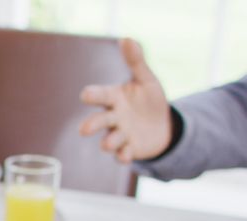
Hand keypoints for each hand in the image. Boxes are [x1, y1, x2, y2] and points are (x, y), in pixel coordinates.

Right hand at [79, 39, 172, 162]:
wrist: (163, 126)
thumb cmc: (148, 101)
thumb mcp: (146, 80)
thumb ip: (135, 62)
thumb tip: (126, 39)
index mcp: (114, 99)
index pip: (100, 95)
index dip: (92, 95)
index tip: (85, 95)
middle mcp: (113, 117)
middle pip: (98, 121)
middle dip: (92, 125)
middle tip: (84, 129)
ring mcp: (120, 134)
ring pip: (109, 140)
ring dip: (108, 142)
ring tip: (109, 144)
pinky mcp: (129, 149)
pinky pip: (123, 154)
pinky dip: (123, 155)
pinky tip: (126, 155)